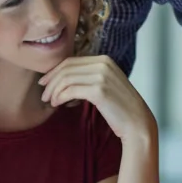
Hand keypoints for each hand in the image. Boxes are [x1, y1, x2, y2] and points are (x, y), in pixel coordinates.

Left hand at [38, 56, 156, 144]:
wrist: (137, 122)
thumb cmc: (119, 107)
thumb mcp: (105, 84)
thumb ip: (89, 77)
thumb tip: (63, 78)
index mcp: (104, 59)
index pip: (71, 61)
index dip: (54, 71)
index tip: (44, 82)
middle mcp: (103, 63)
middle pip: (66, 68)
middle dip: (51, 81)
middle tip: (44, 94)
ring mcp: (102, 75)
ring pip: (66, 79)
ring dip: (54, 91)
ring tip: (50, 102)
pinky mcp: (99, 90)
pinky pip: (70, 90)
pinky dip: (60, 97)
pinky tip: (58, 104)